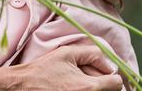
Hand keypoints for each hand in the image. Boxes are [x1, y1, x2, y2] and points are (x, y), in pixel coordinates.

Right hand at [0, 45, 122, 90]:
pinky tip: (71, 87)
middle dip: (102, 81)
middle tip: (86, 75)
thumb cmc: (45, 69)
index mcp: (90, 87)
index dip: (109, 73)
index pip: (117, 83)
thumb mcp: (67, 53)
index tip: (102, 71)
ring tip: (76, 81)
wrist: (24, 86)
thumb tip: (107, 61)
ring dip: (93, 87)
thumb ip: (91, 53)